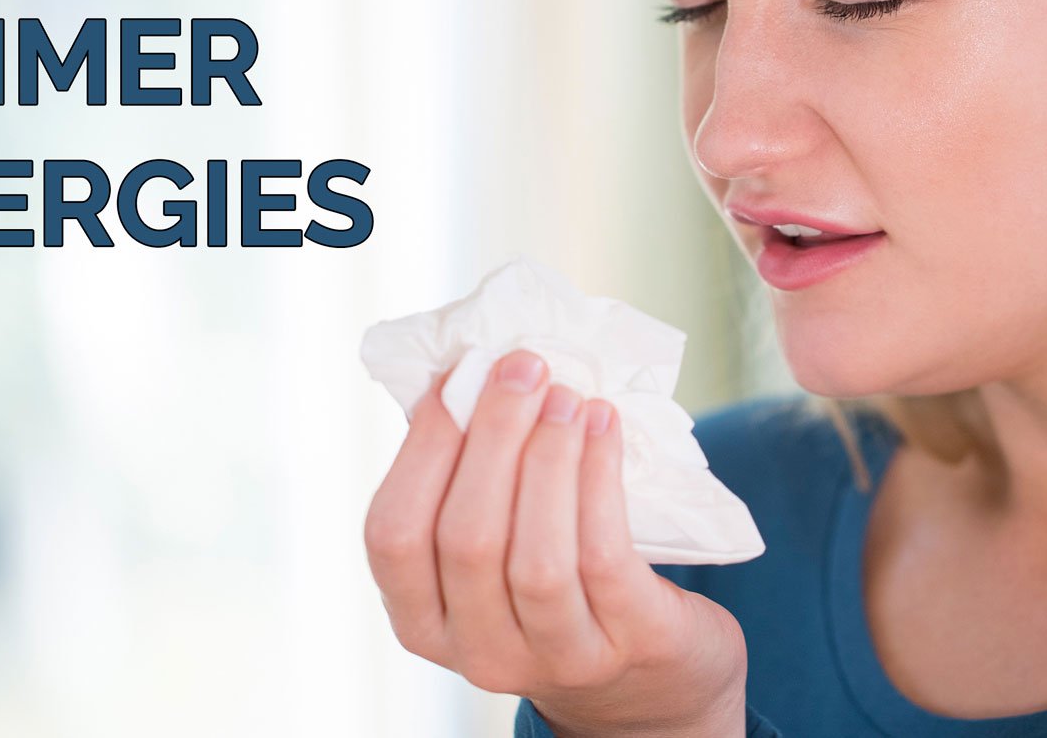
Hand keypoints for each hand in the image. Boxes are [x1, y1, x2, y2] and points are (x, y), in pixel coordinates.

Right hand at [364, 349, 748, 736]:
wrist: (653, 679)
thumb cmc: (561, 582)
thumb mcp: (499, 551)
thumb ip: (470, 481)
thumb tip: (463, 374)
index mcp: (425, 621)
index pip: (393, 538)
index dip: (423, 451)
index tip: (457, 378)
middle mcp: (480, 653)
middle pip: (467, 540)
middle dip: (494, 437)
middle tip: (524, 367)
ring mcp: (558, 658)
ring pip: (536, 558)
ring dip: (549, 458)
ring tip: (566, 395)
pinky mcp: (631, 643)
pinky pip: (604, 558)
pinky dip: (599, 481)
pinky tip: (604, 428)